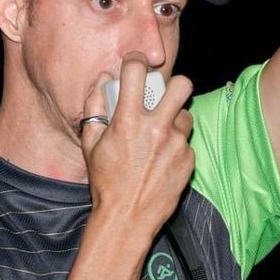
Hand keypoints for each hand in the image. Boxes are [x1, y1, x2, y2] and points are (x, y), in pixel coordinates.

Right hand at [81, 54, 194, 236]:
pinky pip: (186, 143)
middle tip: (164, 95)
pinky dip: (176, 147)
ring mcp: (176, 145)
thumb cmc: (105, 182)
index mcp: (129, 121)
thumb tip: (104, 80)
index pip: (137, 71)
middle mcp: (157, 129)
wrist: (127, 218)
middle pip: (182, 85)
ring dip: (175, 119)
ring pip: (186, 115)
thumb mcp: (91, 144)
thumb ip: (95, 107)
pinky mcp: (189, 161)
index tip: (136, 64)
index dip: (136, 61)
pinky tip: (162, 160)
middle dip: (174, 85)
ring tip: (161, 134)